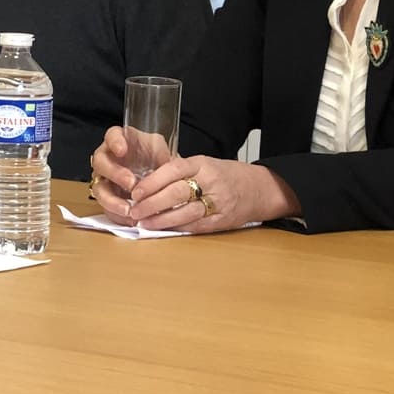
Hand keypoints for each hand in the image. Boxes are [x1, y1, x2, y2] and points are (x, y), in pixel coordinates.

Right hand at [88, 124, 180, 224]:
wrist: (158, 178)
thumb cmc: (155, 159)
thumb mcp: (160, 150)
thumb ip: (159, 150)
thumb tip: (164, 160)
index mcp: (119, 141)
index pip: (111, 135)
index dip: (114, 142)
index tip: (122, 150)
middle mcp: (107, 159)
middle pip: (101, 163)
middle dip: (115, 173)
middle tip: (131, 183)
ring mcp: (104, 180)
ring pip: (99, 189)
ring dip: (112, 200)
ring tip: (128, 209)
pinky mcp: (107, 199)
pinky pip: (106, 208)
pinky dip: (117, 215)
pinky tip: (130, 220)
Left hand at [90, 126, 299, 232]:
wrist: (259, 189)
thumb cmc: (224, 175)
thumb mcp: (203, 164)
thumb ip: (178, 171)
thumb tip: (144, 179)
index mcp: (202, 163)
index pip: (173, 169)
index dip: (152, 182)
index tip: (135, 192)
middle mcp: (210, 181)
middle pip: (177, 193)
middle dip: (152, 203)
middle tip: (134, 211)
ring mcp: (218, 202)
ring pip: (186, 212)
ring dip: (162, 220)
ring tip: (144, 223)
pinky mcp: (223, 220)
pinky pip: (197, 226)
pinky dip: (178, 228)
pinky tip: (164, 230)